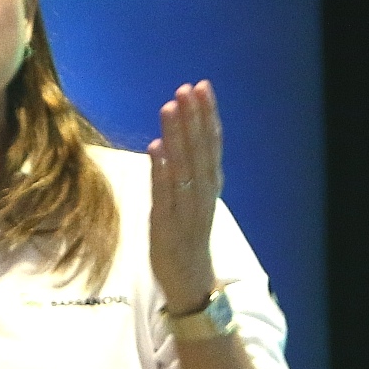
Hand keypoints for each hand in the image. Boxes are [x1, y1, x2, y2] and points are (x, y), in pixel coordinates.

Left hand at [147, 80, 222, 312]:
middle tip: (185, 88)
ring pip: (184, 168)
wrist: (191, 282)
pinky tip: (156, 147)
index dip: (207, 115)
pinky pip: (165, 195)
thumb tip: (171, 137)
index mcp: (210, 186)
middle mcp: (203, 195)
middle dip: (193, 118)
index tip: (202, 86)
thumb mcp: (193, 199)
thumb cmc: (188, 236)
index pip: (212, 144)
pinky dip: (162, 171)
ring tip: (169, 107)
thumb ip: (188, 170)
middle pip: (200, 150)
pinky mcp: (168, 227)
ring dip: (178, 136)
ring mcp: (186, 211)